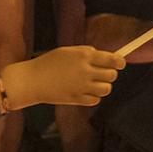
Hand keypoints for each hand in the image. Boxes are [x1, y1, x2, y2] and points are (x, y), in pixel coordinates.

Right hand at [0, 45, 124, 108]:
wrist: (31, 80)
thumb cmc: (48, 63)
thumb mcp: (68, 51)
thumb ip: (86, 53)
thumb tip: (104, 56)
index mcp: (84, 56)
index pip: (113, 60)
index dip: (120, 62)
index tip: (120, 64)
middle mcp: (85, 71)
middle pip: (112, 75)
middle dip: (110, 74)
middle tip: (101, 74)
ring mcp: (81, 86)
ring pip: (106, 89)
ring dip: (103, 86)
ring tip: (94, 84)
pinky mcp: (76, 99)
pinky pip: (95, 100)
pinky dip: (93, 97)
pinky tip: (85, 92)